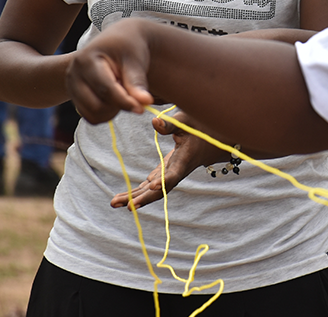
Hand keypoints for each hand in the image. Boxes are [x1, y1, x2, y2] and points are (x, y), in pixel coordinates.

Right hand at [65, 18, 155, 123]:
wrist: (116, 42)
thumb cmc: (127, 48)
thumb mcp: (134, 60)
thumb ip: (137, 82)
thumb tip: (145, 102)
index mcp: (86, 60)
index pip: (106, 89)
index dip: (125, 101)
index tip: (142, 108)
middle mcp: (74, 74)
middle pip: (96, 106)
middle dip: (118, 106)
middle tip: (131, 94)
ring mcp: (71, 87)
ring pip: (92, 115)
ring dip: (112, 111)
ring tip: (122, 93)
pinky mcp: (75, 97)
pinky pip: (90, 116)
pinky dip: (105, 114)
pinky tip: (114, 98)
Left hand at [109, 110, 230, 209]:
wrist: (212, 139)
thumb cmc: (199, 126)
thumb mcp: (186, 121)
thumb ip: (170, 125)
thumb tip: (153, 122)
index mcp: (184, 160)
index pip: (173, 174)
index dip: (163, 181)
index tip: (151, 185)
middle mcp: (177, 171)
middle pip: (160, 189)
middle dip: (143, 198)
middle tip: (127, 206)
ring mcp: (170, 174)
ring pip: (152, 190)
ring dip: (135, 197)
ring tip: (115, 203)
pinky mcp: (165, 172)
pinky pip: (150, 185)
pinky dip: (137, 191)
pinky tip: (123, 197)